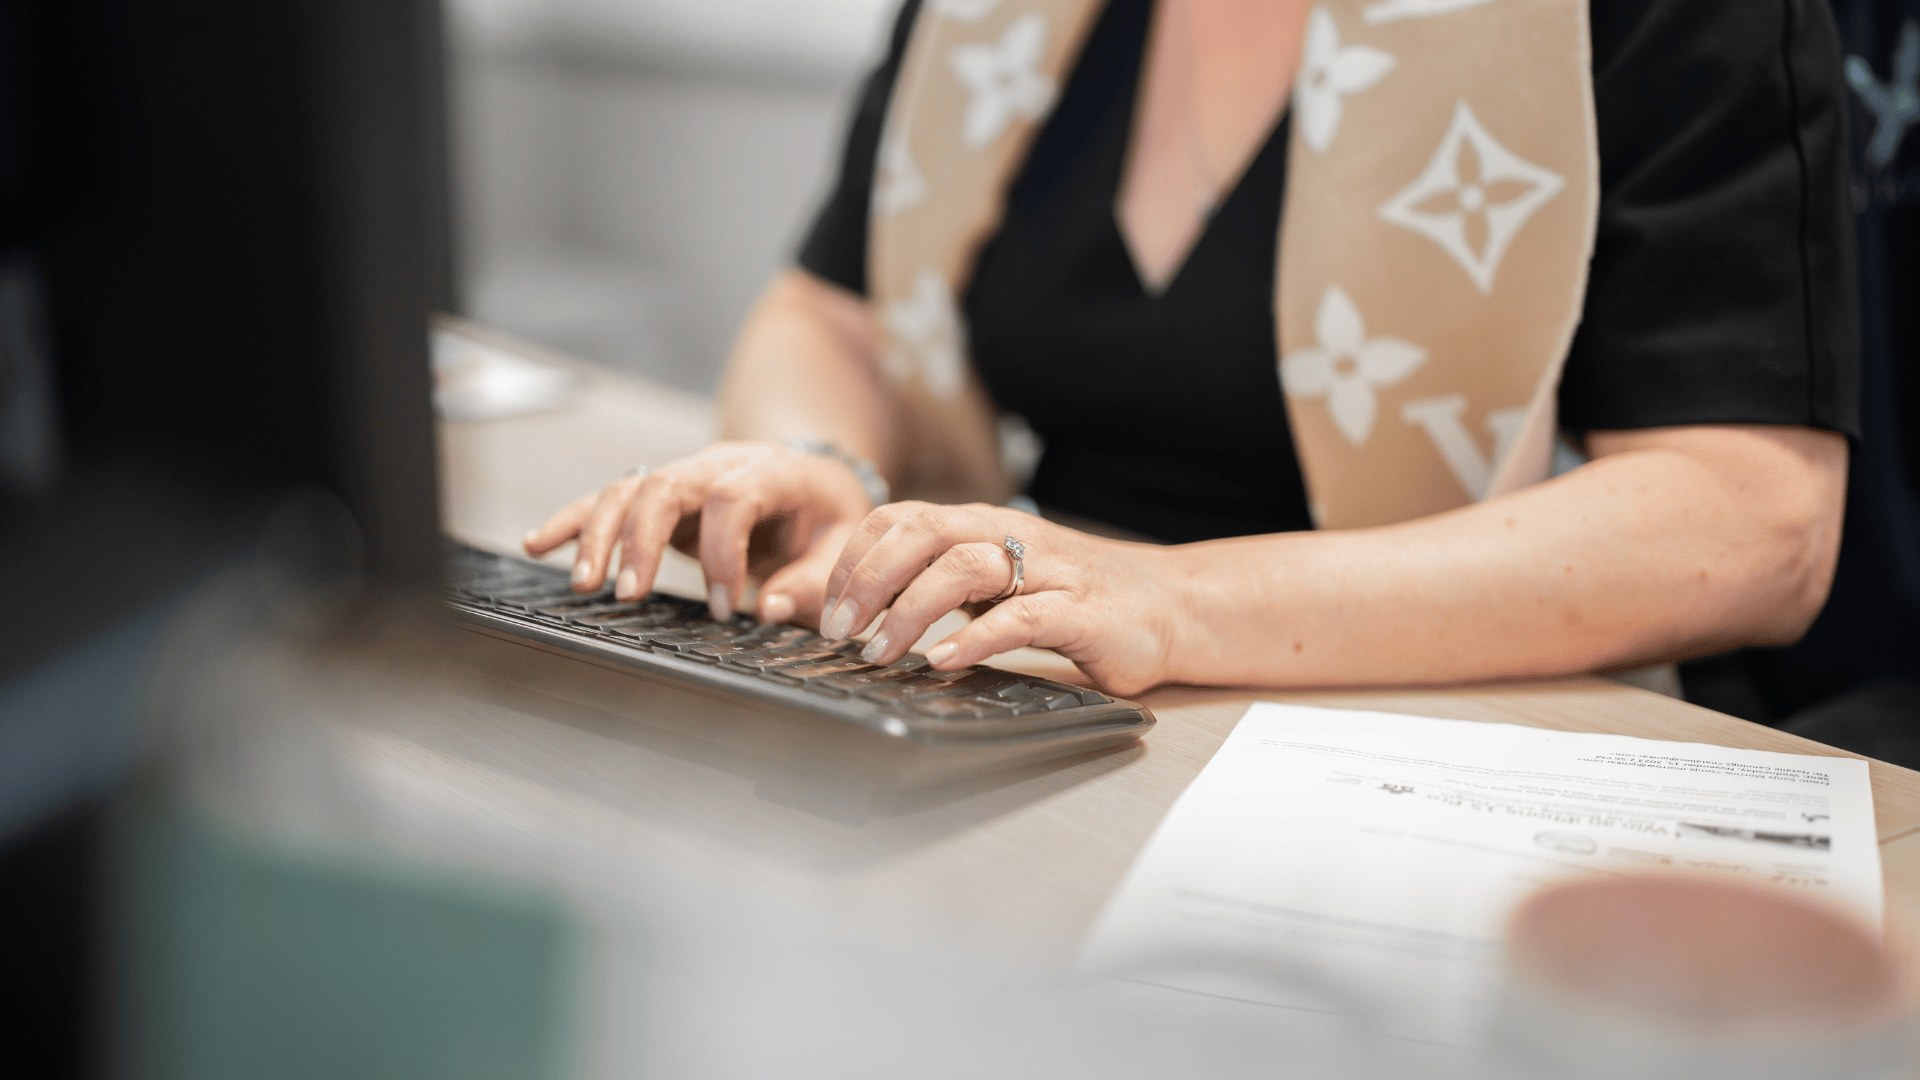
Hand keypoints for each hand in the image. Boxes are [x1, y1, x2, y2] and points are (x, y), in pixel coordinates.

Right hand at [523, 441, 875, 624]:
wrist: (817, 482)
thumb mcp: (843, 547)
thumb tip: (769, 610)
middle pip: (667, 485)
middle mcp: (723, 462)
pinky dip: (575, 518)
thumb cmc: (830, 519)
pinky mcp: (663, 494)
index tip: (725, 606)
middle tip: (627, 595)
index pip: (735, 497)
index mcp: (776, 469)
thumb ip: (812, 581)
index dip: (723, 553)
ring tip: (583, 584)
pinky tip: (540, 542)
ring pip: (630, 488)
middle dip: (641, 540)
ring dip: (600, 534)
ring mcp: (688, 474)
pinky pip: (611, 497)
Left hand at [820, 502, 1184, 695]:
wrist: (1171, 607)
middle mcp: (1010, 536)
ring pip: (964, 567)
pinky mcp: (1082, 611)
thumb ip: (943, 586)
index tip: (825, 605)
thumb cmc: (1077, 599)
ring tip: (879, 651)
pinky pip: (1021, 616)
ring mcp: (1048, 570)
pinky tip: (944, 661)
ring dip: (911, 610)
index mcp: (982, 526)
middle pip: (923, 531)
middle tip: (837, 628)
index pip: (900, 518)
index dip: (854, 557)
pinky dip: (975, 638)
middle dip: (869, 578)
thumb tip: (863, 610)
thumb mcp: (1000, 583)